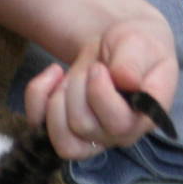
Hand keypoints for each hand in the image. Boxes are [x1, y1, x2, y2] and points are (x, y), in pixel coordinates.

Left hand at [23, 15, 177, 160]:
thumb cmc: (135, 47)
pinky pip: (39, 127)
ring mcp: (92, 139)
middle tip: (90, 68)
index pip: (119, 124)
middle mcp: (120, 135)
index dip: (99, 94)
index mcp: (145, 117)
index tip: (98, 68)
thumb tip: (125, 80)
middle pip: (83, 126)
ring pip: (62, 140)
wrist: (118, 48)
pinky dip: (37, 96)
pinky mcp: (66, 133)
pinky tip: (54, 74)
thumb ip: (133, 61)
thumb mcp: (138, 43)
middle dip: (77, 87)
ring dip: (56, 99)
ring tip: (71, 76)